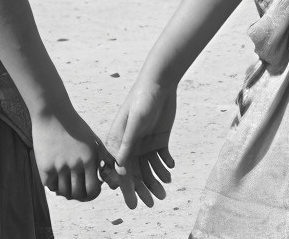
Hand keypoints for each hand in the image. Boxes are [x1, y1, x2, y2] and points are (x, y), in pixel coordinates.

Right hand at [31, 107, 115, 201]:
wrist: (52, 113)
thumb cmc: (75, 126)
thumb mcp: (93, 140)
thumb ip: (105, 158)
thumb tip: (116, 177)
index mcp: (90, 158)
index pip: (93, 190)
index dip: (92, 194)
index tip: (89, 189)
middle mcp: (75, 164)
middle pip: (77, 194)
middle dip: (78, 195)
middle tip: (77, 189)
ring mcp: (59, 167)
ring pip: (64, 192)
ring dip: (65, 190)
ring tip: (66, 182)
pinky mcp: (45, 167)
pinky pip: (50, 186)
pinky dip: (54, 185)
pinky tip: (56, 176)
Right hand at [105, 78, 176, 208]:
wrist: (160, 83)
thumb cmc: (142, 99)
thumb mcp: (135, 121)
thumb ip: (127, 144)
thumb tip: (120, 168)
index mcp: (119, 140)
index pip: (122, 169)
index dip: (127, 188)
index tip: (134, 204)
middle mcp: (131, 144)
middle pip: (136, 172)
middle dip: (144, 188)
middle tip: (153, 202)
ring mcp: (145, 142)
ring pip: (150, 168)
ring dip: (157, 179)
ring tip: (165, 188)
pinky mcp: (159, 139)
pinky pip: (161, 158)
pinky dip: (165, 166)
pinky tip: (170, 168)